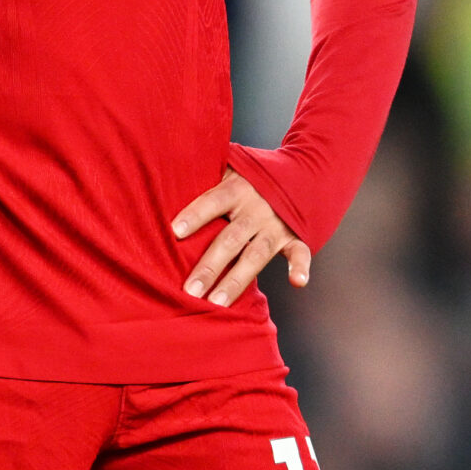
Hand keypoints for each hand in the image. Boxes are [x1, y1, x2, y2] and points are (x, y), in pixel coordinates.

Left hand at [170, 169, 309, 307]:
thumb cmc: (254, 175)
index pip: (214, 201)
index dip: (196, 216)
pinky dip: (300, 267)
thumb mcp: (233, 166)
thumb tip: (167, 169)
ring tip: (216, 303)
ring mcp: (277, 224)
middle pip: (231, 238)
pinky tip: (297, 282)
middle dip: (210, 265)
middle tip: (190, 290)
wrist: (303, 171)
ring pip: (256, 254)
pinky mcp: (296, 236)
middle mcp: (258, 208)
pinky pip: (299, 253)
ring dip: (237, 280)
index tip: (175, 232)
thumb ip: (206, 173)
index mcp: (239, 188)